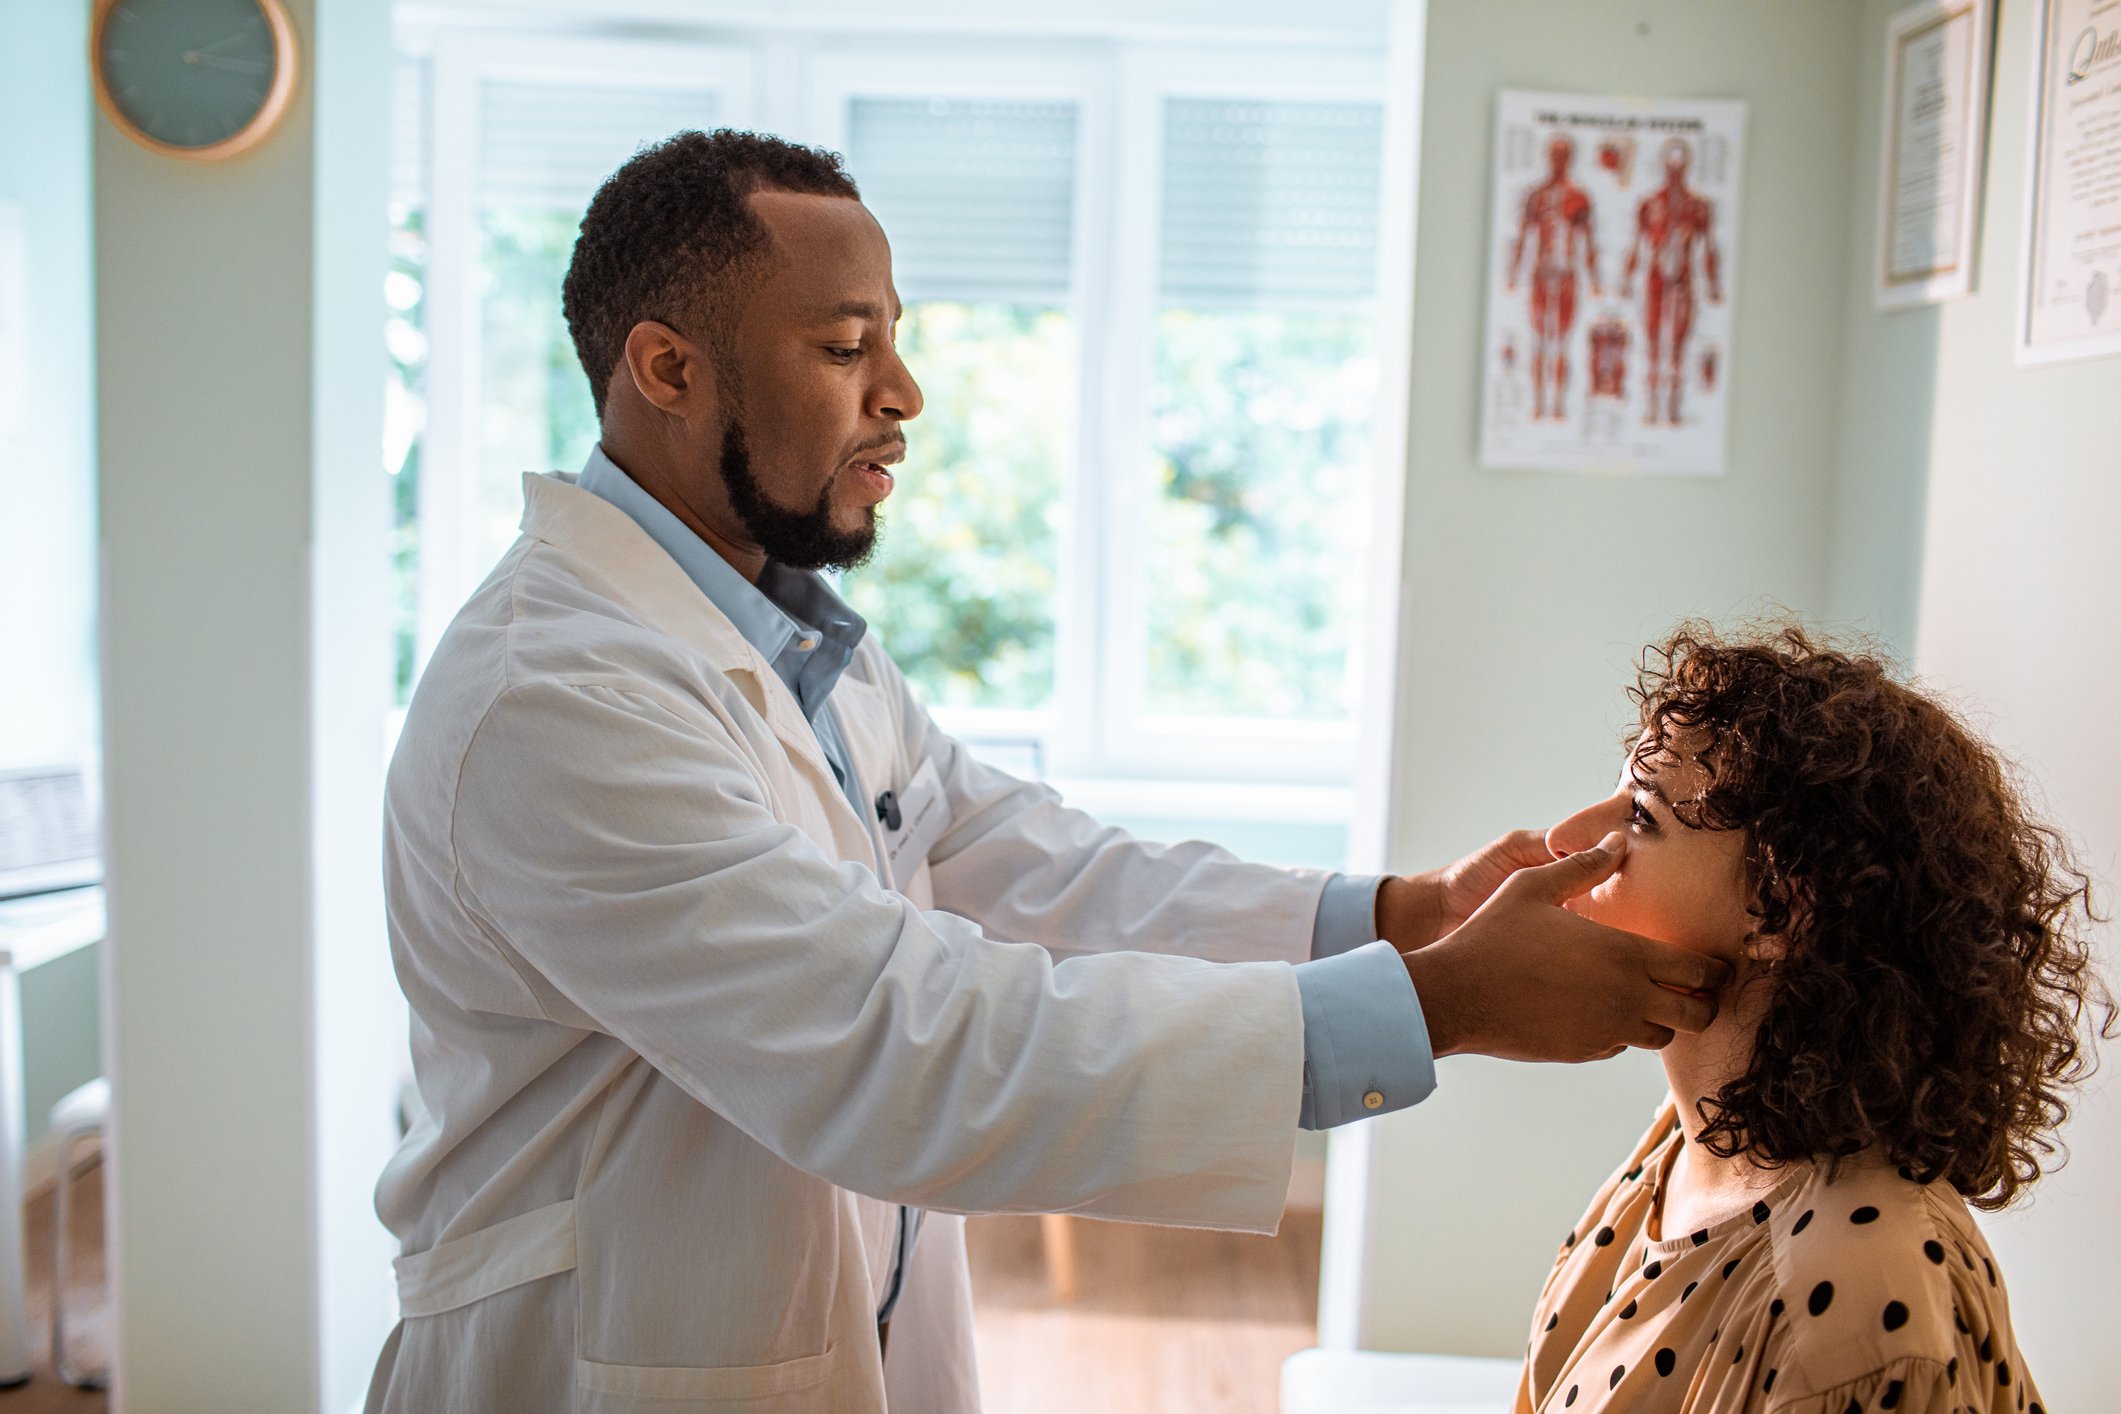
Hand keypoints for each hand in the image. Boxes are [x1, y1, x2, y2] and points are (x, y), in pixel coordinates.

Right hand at [1401, 833, 1729, 1062]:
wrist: (1455, 995)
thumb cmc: (1493, 935)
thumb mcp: (1534, 886)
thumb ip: (1584, 865)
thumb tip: (1618, 840)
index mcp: (1625, 954)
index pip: (1702, 972)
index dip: (1717, 969)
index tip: (1714, 964)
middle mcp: (1626, 999)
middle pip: (1698, 1015)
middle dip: (1704, 1002)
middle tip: (1694, 989)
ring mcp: (1606, 1031)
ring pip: (1663, 1036)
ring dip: (1663, 1019)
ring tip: (1645, 996)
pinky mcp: (1584, 1052)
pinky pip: (1622, 1045)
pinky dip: (1623, 1031)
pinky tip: (1599, 1008)